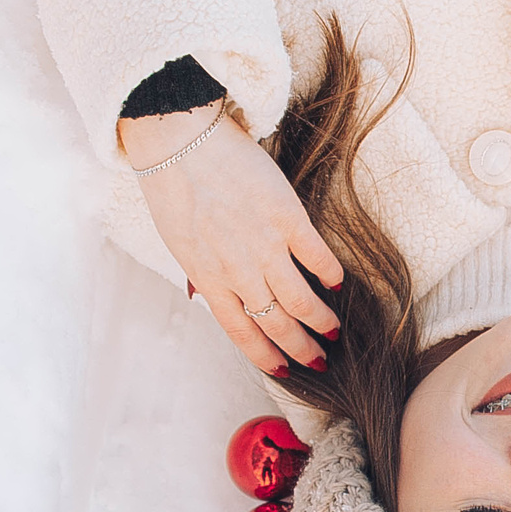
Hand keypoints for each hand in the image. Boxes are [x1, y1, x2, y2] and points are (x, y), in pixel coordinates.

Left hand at [121, 103, 345, 376]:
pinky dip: (329, 274)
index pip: (242, 332)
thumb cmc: (173, 188)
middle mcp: (238, 271)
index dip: (266, 355)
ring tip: (333, 330)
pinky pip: (316, 256)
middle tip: (320, 360)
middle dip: (301, 348)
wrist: (180, 141)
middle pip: (277, 324)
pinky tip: (337, 284)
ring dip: (321, 321)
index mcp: (209, 279)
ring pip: (300, 300)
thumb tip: (214, 297)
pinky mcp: (287, 217)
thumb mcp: (179, 243)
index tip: (285, 370)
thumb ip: (203, 273)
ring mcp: (265, 245)